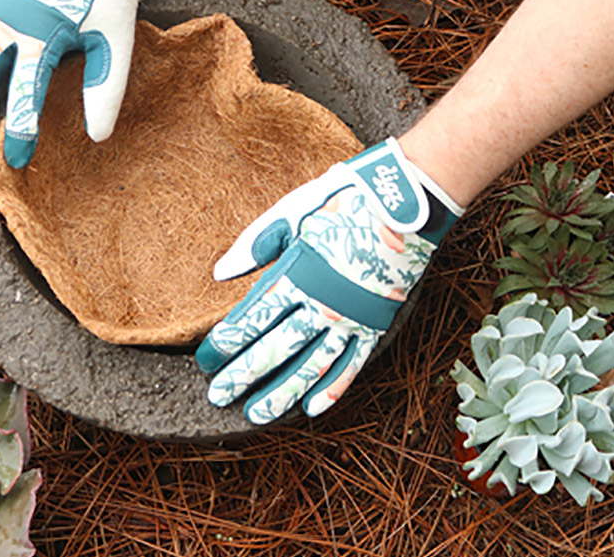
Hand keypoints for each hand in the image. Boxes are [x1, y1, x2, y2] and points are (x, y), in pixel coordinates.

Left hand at [195, 138, 463, 424]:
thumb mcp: (293, 211)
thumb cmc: (345, 200)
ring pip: (311, 367)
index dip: (226, 343)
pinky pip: (353, 365)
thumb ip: (255, 244)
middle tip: (219, 395)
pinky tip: (312, 408)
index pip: (252, 319)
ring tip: (257, 414)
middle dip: (244, 375)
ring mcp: (351, 318)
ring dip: (282, 393)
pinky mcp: (376, 324)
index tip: (205, 360)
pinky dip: (333, 389)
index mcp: (297, 274)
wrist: (407, 201)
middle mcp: (322, 303)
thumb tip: (219, 273)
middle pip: (276, 349)